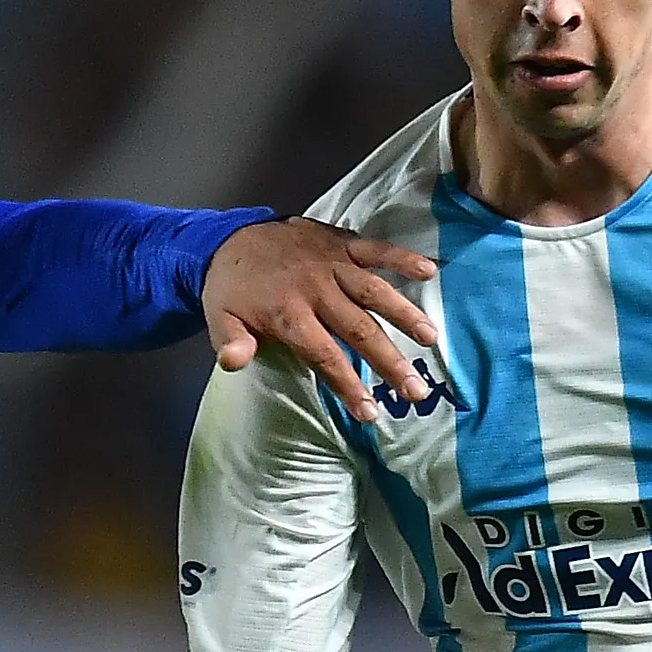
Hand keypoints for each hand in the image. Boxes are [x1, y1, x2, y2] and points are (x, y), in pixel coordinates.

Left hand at [205, 216, 439, 423]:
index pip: (325, 356)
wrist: (229, 237)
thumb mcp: (220, 319)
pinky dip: (402, 257)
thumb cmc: (231, 288)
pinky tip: (430, 271)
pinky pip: (375, 249)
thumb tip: (234, 363)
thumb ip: (232, 343)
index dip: (349, 385)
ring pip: (374, 291)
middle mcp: (316, 290)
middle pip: (359, 330)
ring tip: (431, 339)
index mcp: (289, 314)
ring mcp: (331, 264)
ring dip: (404, 314)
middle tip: (416, 391)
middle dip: (390, 362)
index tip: (371, 413)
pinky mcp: (341, 243)